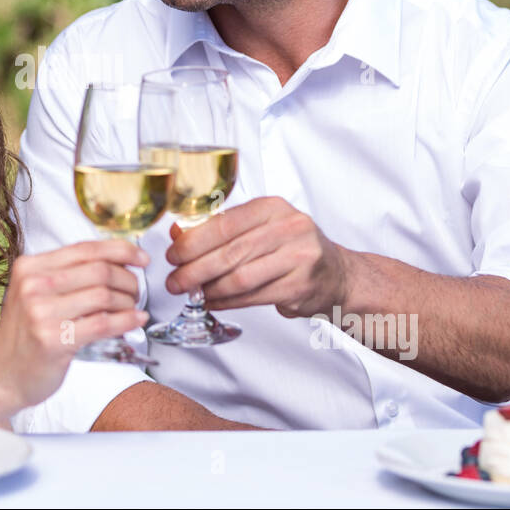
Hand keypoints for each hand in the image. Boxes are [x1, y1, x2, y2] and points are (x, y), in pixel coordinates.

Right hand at [0, 240, 147, 411]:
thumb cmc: (24, 334)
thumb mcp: (36, 294)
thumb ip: (68, 275)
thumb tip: (118, 262)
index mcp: (30, 267)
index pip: (85, 249)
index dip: (121, 250)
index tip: (142, 259)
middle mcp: (33, 285)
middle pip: (99, 270)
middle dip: (128, 280)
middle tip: (136, 292)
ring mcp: (41, 312)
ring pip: (104, 296)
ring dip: (128, 302)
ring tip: (132, 309)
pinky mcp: (52, 340)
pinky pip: (102, 324)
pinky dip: (126, 321)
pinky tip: (135, 322)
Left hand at [165, 197, 353, 318]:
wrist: (337, 274)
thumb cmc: (291, 248)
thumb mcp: (260, 228)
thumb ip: (222, 230)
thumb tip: (177, 234)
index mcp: (273, 207)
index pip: (225, 223)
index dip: (193, 241)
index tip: (173, 254)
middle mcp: (289, 228)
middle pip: (230, 252)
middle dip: (194, 269)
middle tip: (174, 280)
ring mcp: (298, 257)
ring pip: (240, 277)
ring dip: (209, 289)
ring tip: (191, 293)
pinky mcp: (300, 286)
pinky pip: (253, 297)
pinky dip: (227, 302)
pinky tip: (212, 302)